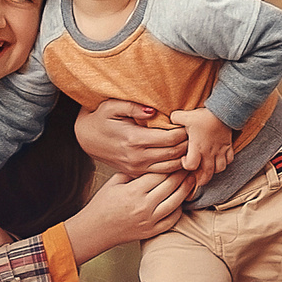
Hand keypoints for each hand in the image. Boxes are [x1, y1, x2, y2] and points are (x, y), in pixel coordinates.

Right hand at [63, 170, 191, 257]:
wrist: (95, 229)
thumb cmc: (103, 203)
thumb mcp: (115, 182)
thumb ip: (134, 172)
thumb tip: (153, 161)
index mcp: (134, 191)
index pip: (160, 173)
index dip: (171, 164)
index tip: (178, 157)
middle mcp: (144, 206)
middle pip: (171, 185)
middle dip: (182, 173)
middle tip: (189, 165)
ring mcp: (150, 220)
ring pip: (177, 201)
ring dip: (186, 189)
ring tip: (191, 179)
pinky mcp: (152, 231)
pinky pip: (173, 219)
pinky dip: (180, 208)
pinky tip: (181, 199)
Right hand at [75, 98, 190, 176]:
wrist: (86, 140)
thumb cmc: (100, 120)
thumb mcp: (111, 107)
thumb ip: (132, 107)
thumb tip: (152, 111)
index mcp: (134, 139)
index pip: (170, 138)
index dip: (184, 132)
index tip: (189, 124)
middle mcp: (137, 157)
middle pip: (174, 154)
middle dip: (188, 145)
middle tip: (196, 135)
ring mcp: (137, 168)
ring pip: (171, 168)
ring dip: (184, 159)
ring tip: (192, 147)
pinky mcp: (136, 174)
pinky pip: (161, 174)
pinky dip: (174, 169)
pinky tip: (180, 159)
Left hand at [168, 107, 235, 176]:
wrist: (223, 111)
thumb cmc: (204, 116)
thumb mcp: (185, 116)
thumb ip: (175, 118)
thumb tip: (170, 119)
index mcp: (197, 147)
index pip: (191, 166)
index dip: (186, 165)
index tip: (184, 159)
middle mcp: (209, 152)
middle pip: (207, 174)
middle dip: (202, 179)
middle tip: (197, 179)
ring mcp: (220, 150)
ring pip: (220, 169)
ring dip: (214, 171)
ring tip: (209, 170)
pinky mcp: (228, 146)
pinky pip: (229, 160)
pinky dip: (225, 163)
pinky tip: (220, 160)